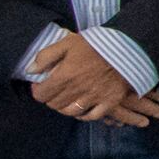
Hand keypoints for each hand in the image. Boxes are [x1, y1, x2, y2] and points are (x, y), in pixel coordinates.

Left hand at [25, 35, 158, 125]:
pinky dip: (84, 115)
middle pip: (54, 104)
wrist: (128, 47)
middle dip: (50, 98)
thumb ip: (46, 56)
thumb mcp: (67, 43)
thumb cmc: (96, 43)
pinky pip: (92, 116)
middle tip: (54, 91)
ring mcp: (94, 98)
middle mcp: (77, 90)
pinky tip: (82, 109)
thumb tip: (30, 71)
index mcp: (65, 75)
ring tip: (66, 100)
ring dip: (64, 107)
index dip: (38, 91)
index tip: (41, 85)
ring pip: (70, 112)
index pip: (42, 94)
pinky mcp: (109, 101)